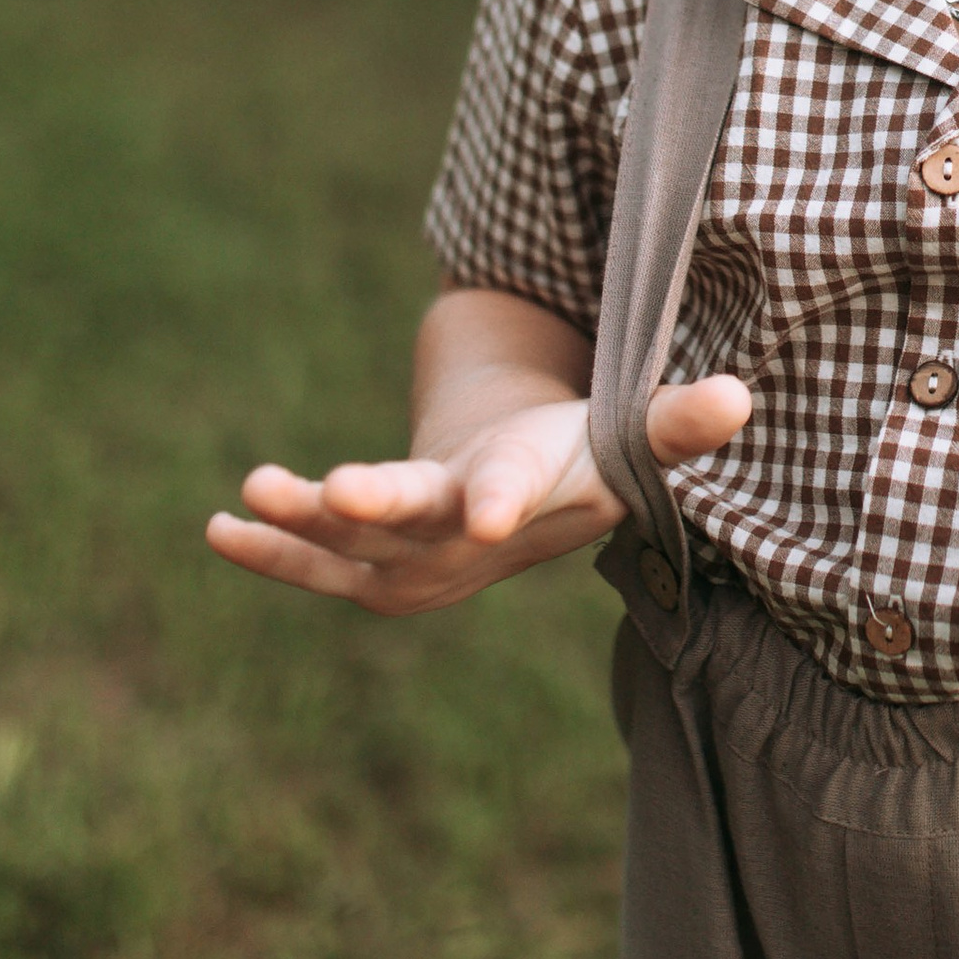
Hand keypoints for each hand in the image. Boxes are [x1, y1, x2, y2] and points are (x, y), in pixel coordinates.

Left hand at [205, 373, 752, 616]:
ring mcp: (413, 558)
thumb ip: (679, 420)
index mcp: (533, 500)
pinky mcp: (366, 562)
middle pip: (422, 526)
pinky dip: (268, 548)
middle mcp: (468, 541)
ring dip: (305, 521)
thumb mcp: (630, 435)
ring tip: (254, 488)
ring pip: (355, 546)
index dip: (503, 498)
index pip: (520, 496)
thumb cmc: (578, 459)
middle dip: (381, 508)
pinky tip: (216, 526)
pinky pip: (312, 563)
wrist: (517, 510)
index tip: (486, 509)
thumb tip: (743, 396)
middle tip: (339, 489)